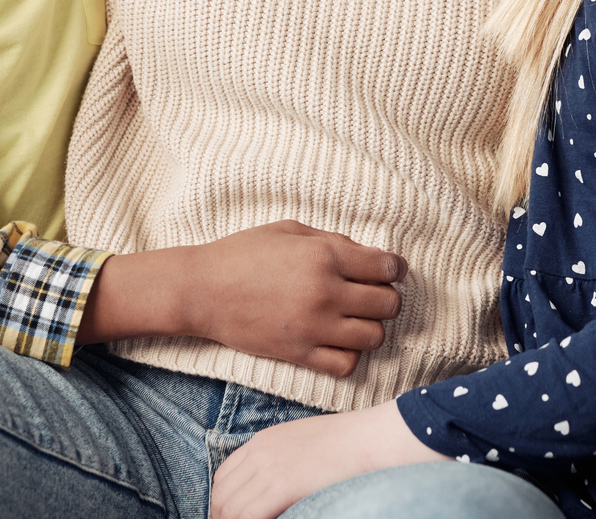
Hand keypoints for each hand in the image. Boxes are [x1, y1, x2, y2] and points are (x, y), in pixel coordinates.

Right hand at [80, 221, 405, 375]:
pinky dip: (349, 354)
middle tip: (371, 294)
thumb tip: (368, 255)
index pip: (387, 267)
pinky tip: (337, 341)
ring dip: (370, 327)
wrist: (202, 290)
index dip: (394, 268)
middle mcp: (326, 292)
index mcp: (325, 255)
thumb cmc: (243, 252)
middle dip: (386, 298)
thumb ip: (332, 241)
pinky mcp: (300, 354)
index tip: (387, 270)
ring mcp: (314, 327)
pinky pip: (347, 364)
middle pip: (388, 304)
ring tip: (354, 319)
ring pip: (374, 337)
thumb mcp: (290, 230)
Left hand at [209, 400, 443, 518]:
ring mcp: (269, 467)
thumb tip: (272, 495)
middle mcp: (259, 452)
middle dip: (224, 518)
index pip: (223, 478)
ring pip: (229, 508)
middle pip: (221, 494)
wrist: (372, 439)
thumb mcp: (303, 447)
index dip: (223, 505)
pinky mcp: (282, 484)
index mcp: (262, 441)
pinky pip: (247, 516)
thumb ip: (280, 465)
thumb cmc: (348, 448)